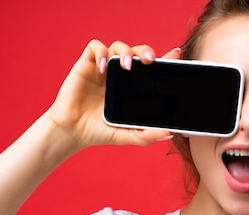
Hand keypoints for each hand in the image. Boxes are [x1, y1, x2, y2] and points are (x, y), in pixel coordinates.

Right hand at [47, 40, 181, 148]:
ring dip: (126, 51)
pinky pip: (95, 47)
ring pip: (118, 46)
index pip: (151, 68)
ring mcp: (104, 68)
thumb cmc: (99, 132)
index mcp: (133, 87)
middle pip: (137, 51)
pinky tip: (103, 68)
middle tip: (149, 61)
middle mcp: (120, 75)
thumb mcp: (127, 135)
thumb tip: (169, 133)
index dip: (164, 59)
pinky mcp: (86, 65)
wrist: (72, 132)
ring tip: (127, 66)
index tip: (175, 56)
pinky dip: (101, 53)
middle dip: (146, 51)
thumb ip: (147, 135)